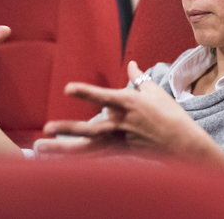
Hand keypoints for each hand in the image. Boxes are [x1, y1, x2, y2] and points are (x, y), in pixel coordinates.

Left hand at [36, 62, 223, 168]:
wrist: (184, 143)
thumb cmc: (171, 114)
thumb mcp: (155, 92)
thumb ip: (138, 78)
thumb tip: (130, 63)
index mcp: (130, 104)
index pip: (104, 96)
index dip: (86, 92)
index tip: (67, 89)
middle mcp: (122, 124)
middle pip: (92, 129)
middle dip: (68, 129)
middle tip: (46, 129)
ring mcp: (121, 141)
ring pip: (88, 147)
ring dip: (63, 148)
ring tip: (39, 149)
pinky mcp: (121, 153)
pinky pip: (94, 157)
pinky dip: (75, 159)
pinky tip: (56, 161)